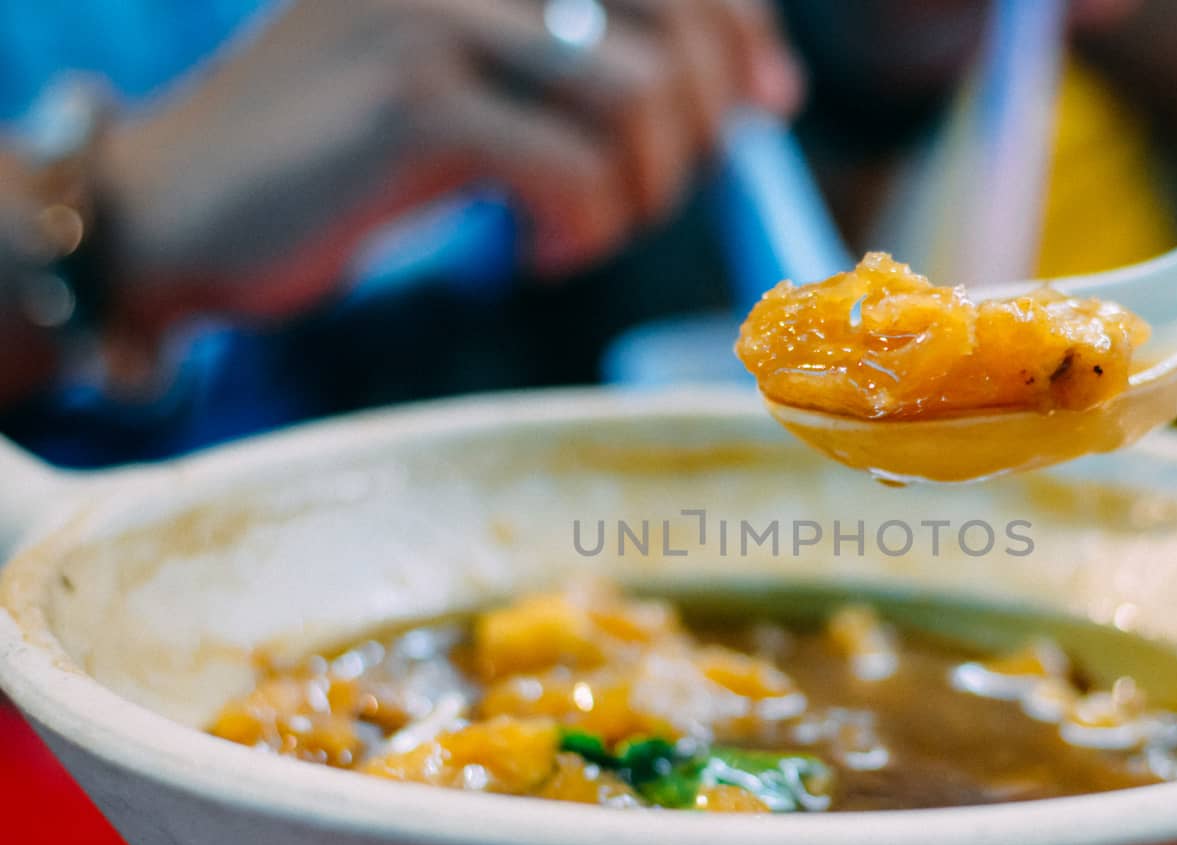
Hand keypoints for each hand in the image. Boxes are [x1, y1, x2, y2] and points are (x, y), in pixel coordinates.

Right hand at [98, 0, 802, 328]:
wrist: (179, 208)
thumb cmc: (343, 155)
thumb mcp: (474, 83)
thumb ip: (594, 67)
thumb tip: (759, 90)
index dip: (742, 30)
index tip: (764, 104)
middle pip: (681, 23)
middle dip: (702, 128)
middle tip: (651, 194)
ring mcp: (438, 13)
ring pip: (643, 102)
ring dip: (643, 193)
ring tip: (582, 232)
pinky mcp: (414, 100)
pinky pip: (575, 168)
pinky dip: (582, 229)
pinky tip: (536, 255)